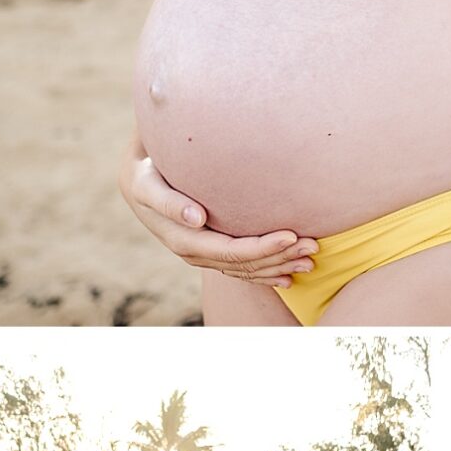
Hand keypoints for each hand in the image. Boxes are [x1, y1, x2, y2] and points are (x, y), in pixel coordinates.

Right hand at [119, 132, 317, 283]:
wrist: (137, 180)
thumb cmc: (145, 174)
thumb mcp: (147, 184)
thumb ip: (169, 202)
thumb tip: (198, 218)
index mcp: (184, 241)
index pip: (231, 251)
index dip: (262, 247)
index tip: (291, 235)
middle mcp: (196, 253)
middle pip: (244, 264)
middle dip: (280, 257)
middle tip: (312, 245)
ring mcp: (204, 255)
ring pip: (247, 270)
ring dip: (279, 266)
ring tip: (310, 259)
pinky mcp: (211, 250)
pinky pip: (242, 269)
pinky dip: (266, 273)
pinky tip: (289, 276)